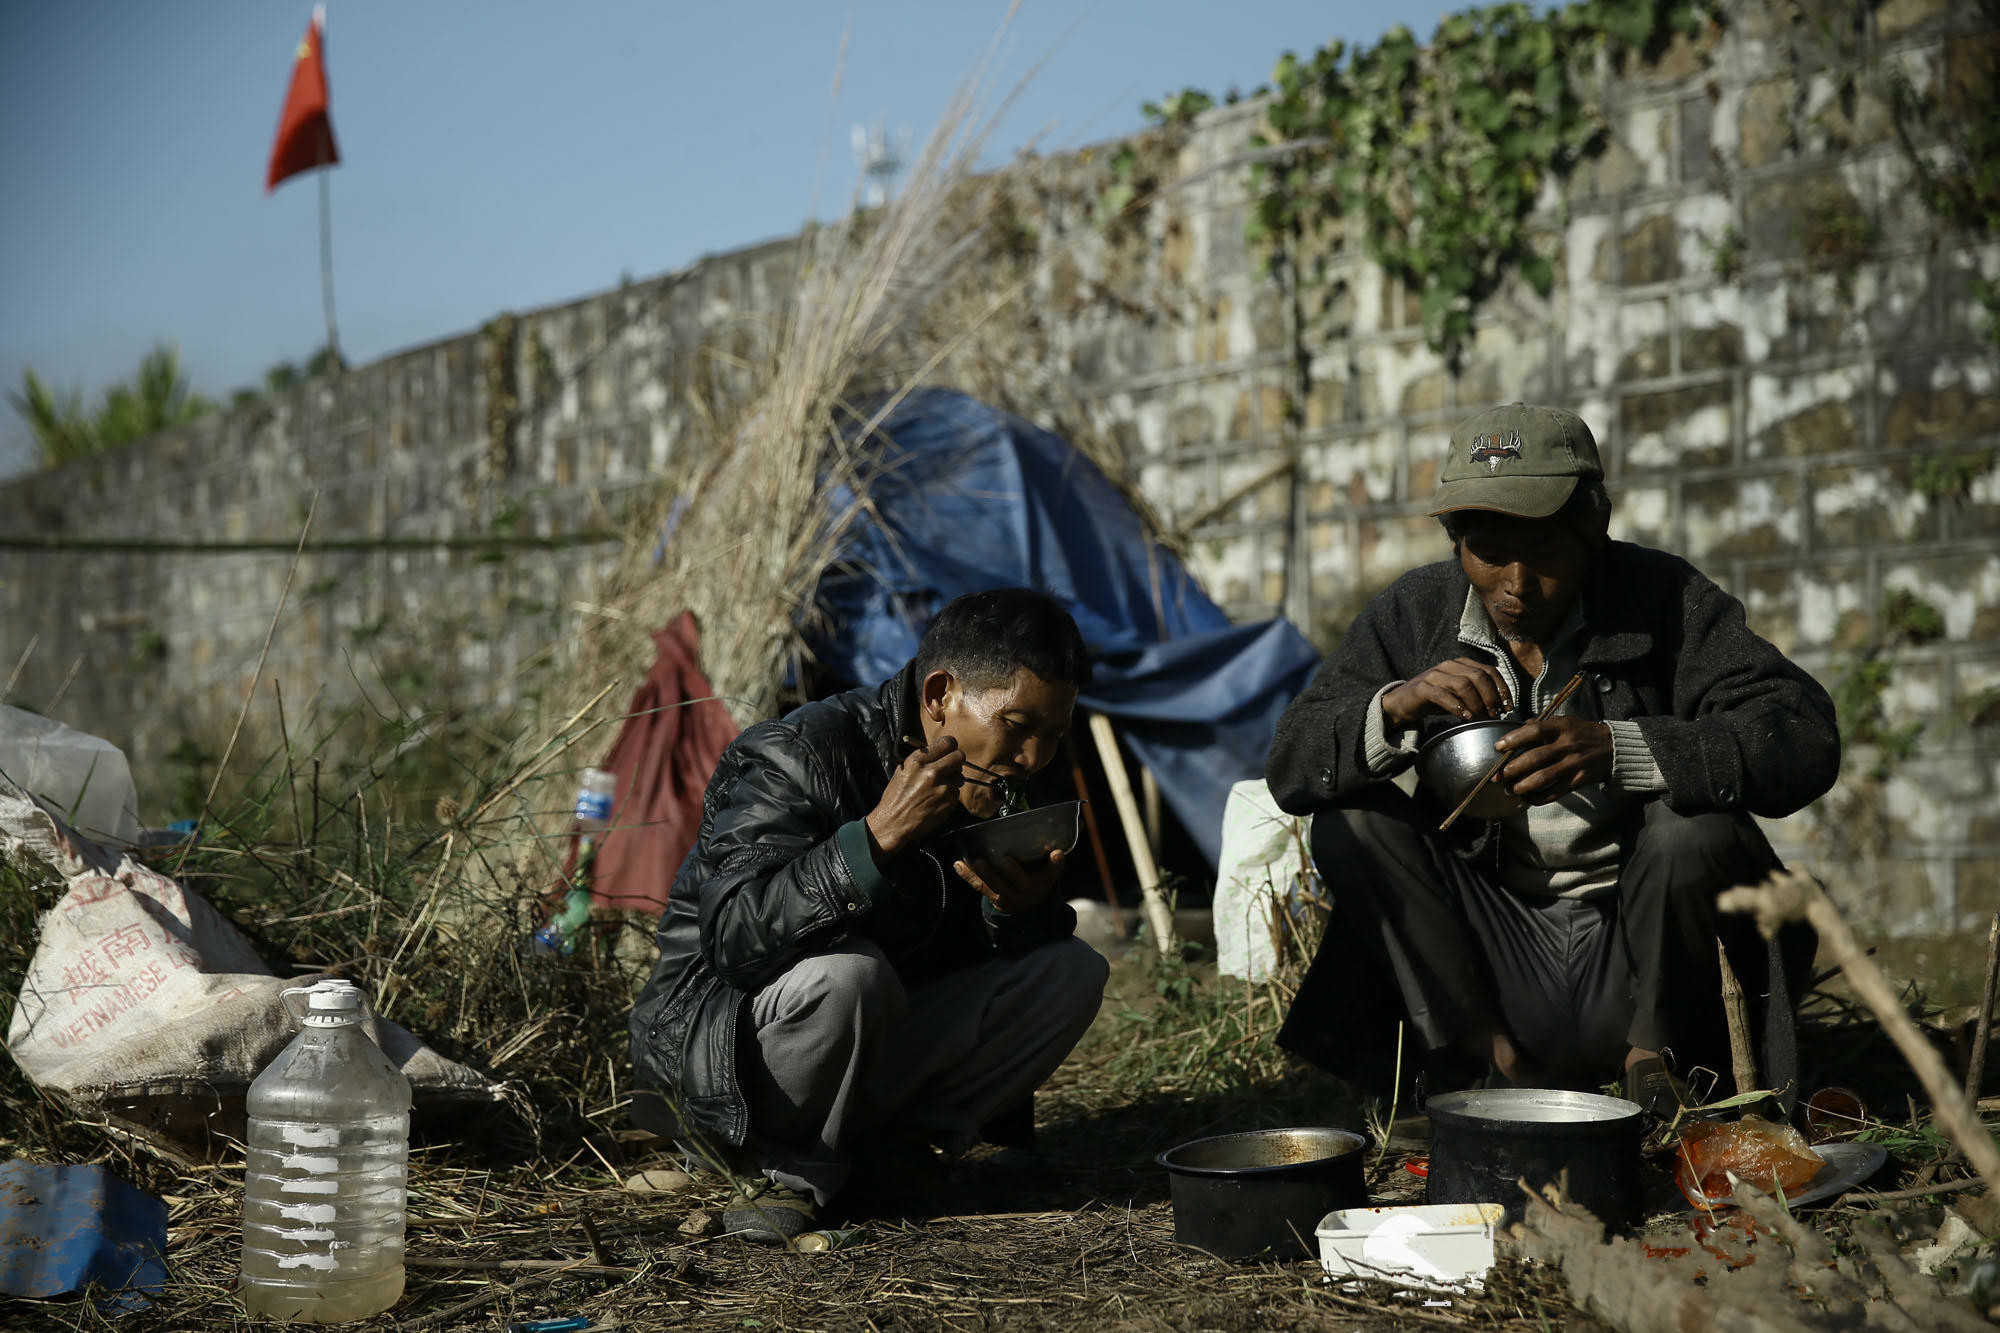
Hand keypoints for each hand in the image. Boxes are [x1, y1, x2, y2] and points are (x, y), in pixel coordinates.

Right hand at [865, 735, 964, 860]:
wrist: (895, 822)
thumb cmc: (896, 796)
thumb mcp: (903, 770)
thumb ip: (922, 758)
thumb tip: (939, 749)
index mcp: (918, 761)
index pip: (947, 742)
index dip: (949, 745)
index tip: (948, 750)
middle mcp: (932, 773)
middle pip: (959, 757)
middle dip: (955, 760)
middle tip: (949, 765)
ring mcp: (943, 789)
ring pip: (960, 776)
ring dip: (953, 779)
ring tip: (939, 785)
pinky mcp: (949, 803)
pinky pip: (956, 793)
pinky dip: (950, 794)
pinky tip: (937, 798)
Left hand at [955, 848, 1063, 914]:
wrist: (1027, 908)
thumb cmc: (1038, 882)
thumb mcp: (1049, 876)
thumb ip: (1054, 864)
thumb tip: (1058, 851)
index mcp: (1037, 883)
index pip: (1045, 874)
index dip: (1052, 864)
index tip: (1055, 853)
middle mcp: (1021, 891)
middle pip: (1012, 882)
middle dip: (1004, 872)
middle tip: (997, 859)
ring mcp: (1004, 895)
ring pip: (991, 885)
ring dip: (981, 873)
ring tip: (973, 860)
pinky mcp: (992, 896)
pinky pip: (979, 886)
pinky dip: (968, 876)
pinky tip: (958, 864)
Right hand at [1381, 657, 1514, 726]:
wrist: (1402, 702)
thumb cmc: (1434, 699)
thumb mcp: (1457, 694)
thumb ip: (1475, 694)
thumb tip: (1500, 708)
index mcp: (1460, 664)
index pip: (1489, 670)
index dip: (1502, 688)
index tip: (1508, 706)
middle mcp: (1448, 665)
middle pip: (1479, 676)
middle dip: (1491, 697)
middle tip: (1495, 714)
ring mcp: (1434, 675)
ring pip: (1463, 684)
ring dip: (1477, 703)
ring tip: (1482, 717)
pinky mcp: (1422, 688)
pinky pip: (1443, 695)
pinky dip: (1457, 707)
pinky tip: (1466, 717)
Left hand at [1495, 716, 1612, 803]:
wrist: (1614, 747)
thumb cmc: (1582, 733)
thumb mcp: (1565, 722)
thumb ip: (1541, 724)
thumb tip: (1516, 729)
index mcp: (1562, 727)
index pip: (1534, 731)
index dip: (1514, 739)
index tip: (1498, 747)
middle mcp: (1568, 745)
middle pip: (1535, 758)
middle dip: (1512, 769)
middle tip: (1499, 776)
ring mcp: (1574, 764)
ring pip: (1543, 778)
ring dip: (1523, 786)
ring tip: (1511, 790)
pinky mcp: (1579, 780)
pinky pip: (1555, 793)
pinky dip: (1539, 798)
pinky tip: (1528, 799)